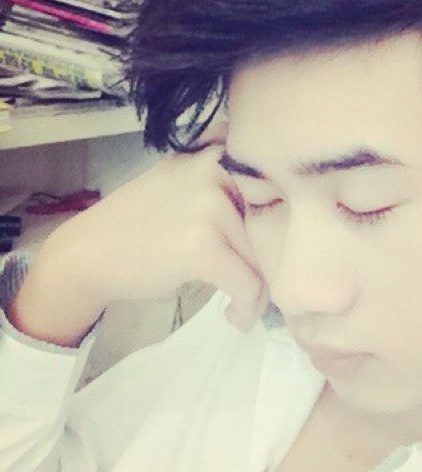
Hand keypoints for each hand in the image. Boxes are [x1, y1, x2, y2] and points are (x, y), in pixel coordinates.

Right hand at [35, 122, 266, 331]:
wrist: (88, 254)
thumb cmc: (139, 224)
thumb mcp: (183, 183)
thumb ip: (226, 186)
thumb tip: (283, 212)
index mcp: (214, 155)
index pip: (274, 183)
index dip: (282, 220)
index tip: (274, 246)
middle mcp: (214, 171)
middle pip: (270, 224)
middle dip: (270, 260)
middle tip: (257, 283)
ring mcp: (209, 207)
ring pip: (262, 256)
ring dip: (259, 288)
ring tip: (241, 302)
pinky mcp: (202, 246)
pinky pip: (248, 283)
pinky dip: (248, 307)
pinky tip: (235, 316)